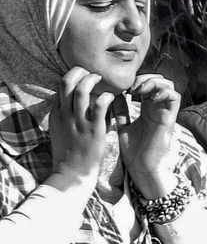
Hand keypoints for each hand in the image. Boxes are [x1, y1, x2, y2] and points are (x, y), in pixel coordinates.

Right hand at [46, 68, 113, 191]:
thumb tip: (73, 101)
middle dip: (79, 71)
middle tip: (91, 72)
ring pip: (82, 90)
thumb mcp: (60, 129)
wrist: (72, 172)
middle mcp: (66, 114)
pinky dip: (106, 96)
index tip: (83, 75)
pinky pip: (100, 105)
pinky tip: (112, 97)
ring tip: (101, 79)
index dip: (72, 77)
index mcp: (57, 113)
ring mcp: (79, 120)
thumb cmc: (69, 151)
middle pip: (67, 82)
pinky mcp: (94, 128)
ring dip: (93, 80)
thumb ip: (65, 114)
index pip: (60, 86)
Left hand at [118, 74, 180, 198]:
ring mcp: (165, 112)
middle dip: (146, 77)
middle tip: (132, 85)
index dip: (137, 80)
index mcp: (147, 108)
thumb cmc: (133, 149)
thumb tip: (113, 94)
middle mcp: (158, 108)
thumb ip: (121, 110)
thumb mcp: (123, 125)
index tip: (122, 86)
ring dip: (155, 82)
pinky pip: (174, 97)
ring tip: (140, 89)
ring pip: (169, 85)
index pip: (148, 85)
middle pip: (160, 81)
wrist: (140, 165)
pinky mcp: (170, 118)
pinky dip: (164, 92)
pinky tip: (149, 97)